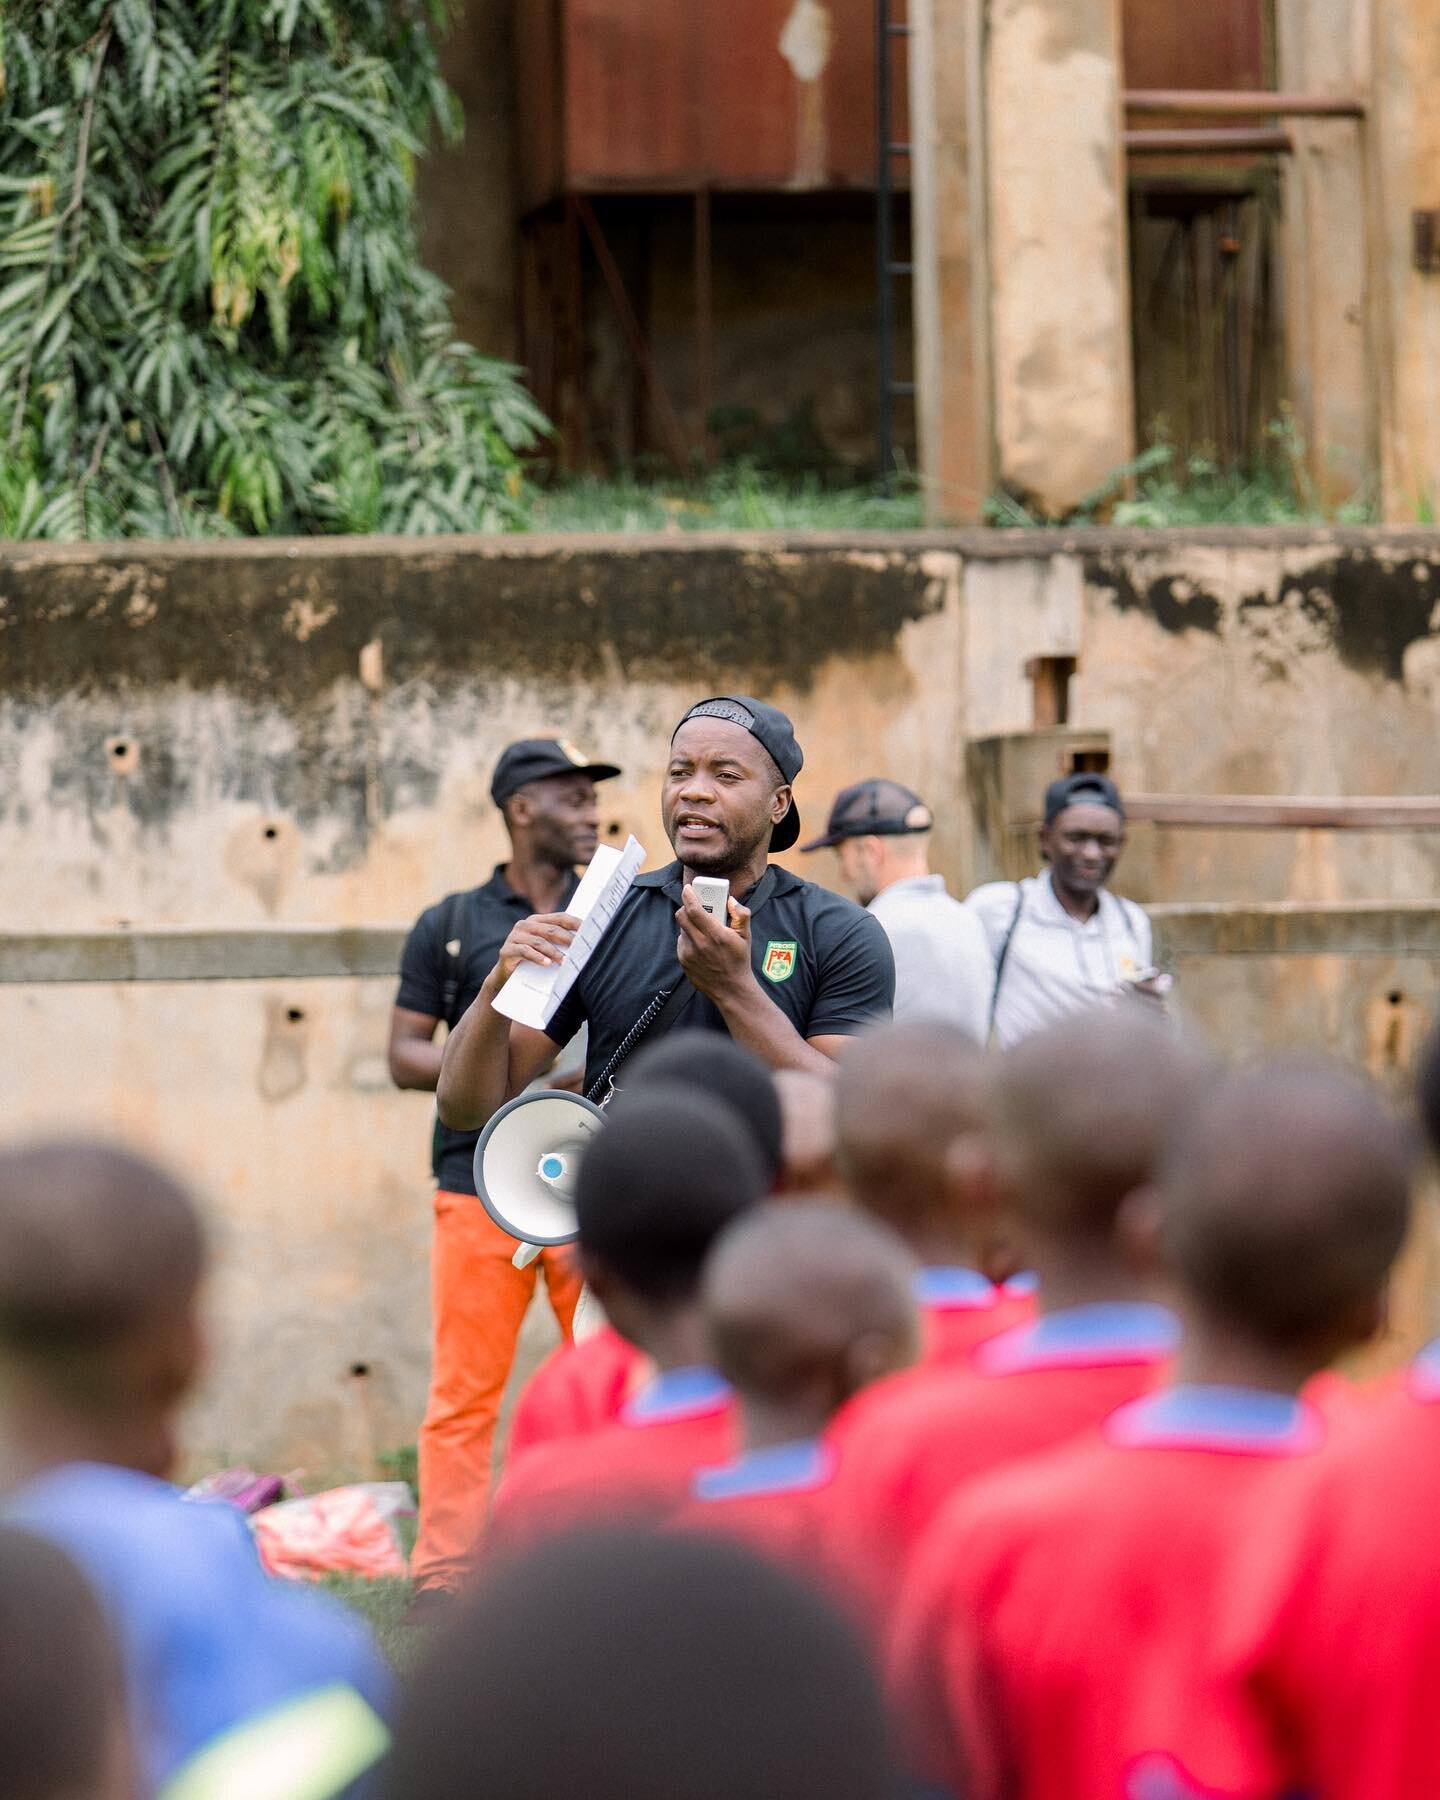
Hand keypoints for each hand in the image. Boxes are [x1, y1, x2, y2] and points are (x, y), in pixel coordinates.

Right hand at [486, 913, 580, 988]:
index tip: (590, 930)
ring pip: (539, 942)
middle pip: (551, 929)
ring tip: (566, 962)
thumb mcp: (546, 950)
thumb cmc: (531, 961)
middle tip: (580, 949)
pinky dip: (537, 958)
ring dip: (554, 952)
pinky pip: (525, 951)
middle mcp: (525, 925)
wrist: (506, 977)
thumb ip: (560, 943)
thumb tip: (586, 944)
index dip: (576, 923)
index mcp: (537, 921)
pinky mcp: (507, 950)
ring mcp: (514, 936)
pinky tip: (547, 964)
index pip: (560, 918)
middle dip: (568, 939)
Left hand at [676, 887, 752, 1001]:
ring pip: (682, 929)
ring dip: (689, 924)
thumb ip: (740, 915)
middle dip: (686, 906)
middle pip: (681, 915)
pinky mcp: (683, 961)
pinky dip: (688, 938)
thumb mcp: (746, 936)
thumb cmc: (739, 961)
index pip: (694, 909)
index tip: (688, 888)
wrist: (731, 989)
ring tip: (703, 929)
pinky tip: (700, 944)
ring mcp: (689, 953)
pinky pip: (681, 942)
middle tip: (695, 906)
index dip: (689, 895)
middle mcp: (700, 943)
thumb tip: (731, 900)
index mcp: (716, 935)